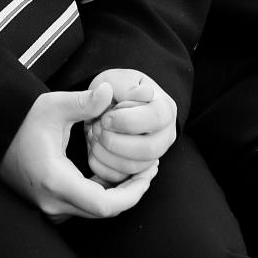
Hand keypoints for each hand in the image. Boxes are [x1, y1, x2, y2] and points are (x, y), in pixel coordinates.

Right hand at [0, 79, 156, 220]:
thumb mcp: (52, 106)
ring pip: (93, 210)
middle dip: (130, 192)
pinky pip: (82, 205)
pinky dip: (101, 192)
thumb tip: (109, 91)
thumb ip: (84, 102)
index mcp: (55, 181)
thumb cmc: (22, 121)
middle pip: (103, 211)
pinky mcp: (48, 203)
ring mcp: (48, 206)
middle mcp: (52, 201)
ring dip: (117, 194)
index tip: (147, 174)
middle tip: (149, 169)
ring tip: (136, 170)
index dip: (132, 193)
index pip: (104, 205)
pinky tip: (111, 173)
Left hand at [83, 68, 177, 185]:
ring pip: (135, 167)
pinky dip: (102, 166)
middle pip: (149, 150)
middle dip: (116, 142)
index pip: (155, 119)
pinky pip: (122, 177)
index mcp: (165, 109)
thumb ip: (123, 86)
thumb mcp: (115, 79)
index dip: (127, 120)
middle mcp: (165, 135)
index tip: (106, 116)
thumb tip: (142, 94)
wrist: (109, 104)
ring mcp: (154, 155)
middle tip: (97, 129)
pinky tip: (92, 150)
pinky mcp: (137, 170)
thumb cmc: (114, 89)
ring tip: (93, 137)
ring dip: (107, 154)